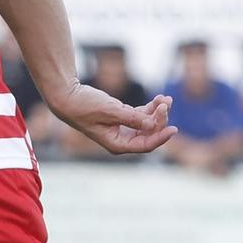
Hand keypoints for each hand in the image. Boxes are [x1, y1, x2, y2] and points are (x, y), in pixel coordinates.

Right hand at [46, 84, 174, 155]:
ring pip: (148, 123)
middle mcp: (121, 139)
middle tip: (166, 102)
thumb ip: (132, 118)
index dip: (161, 137)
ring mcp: (123, 128)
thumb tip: (152, 125)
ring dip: (158, 111)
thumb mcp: (110, 111)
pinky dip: (151, 107)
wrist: (68, 97)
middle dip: (160, 119)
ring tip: (165, 98)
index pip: (145, 145)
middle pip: (149, 133)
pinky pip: (142, 115)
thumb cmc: (84, 106)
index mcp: (116, 144)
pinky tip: (159, 98)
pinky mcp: (123, 118)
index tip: (174, 128)